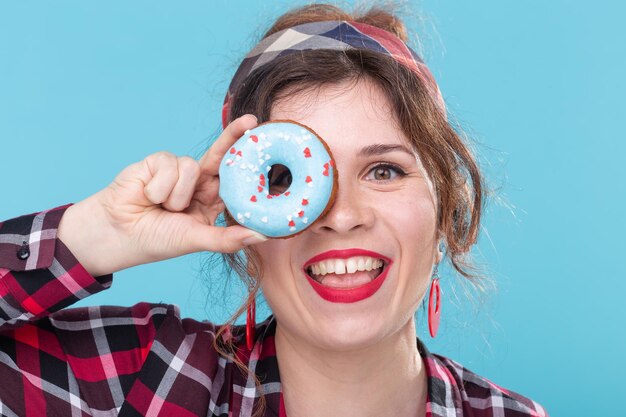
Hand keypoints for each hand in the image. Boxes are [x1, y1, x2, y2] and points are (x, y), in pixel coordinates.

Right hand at [58, 114, 266, 276]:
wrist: (117, 233)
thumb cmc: (156, 240)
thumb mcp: (196, 240)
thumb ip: (227, 238)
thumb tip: (262, 236)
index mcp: (211, 201)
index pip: (234, 180)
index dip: (249, 166)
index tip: (266, 150)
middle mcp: (198, 183)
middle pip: (221, 156)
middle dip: (234, 137)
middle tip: (250, 121)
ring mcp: (178, 171)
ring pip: (192, 167)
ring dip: (176, 195)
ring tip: (162, 208)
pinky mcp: (158, 161)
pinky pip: (170, 165)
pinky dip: (158, 187)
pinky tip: (147, 196)